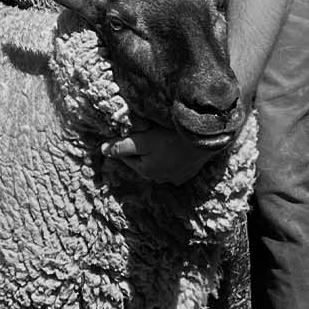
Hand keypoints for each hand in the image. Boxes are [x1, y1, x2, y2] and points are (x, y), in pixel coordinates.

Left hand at [103, 123, 217, 184]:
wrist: (206, 137)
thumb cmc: (172, 137)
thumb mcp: (143, 140)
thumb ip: (122, 146)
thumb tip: (102, 151)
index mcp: (148, 172)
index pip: (127, 156)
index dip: (124, 142)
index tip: (126, 129)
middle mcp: (162, 178)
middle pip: (144, 160)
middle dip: (141, 147)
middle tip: (144, 130)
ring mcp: (178, 176)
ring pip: (159, 162)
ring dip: (156, 151)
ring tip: (159, 135)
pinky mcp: (191, 171)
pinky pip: (175, 163)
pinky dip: (172, 155)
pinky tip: (174, 144)